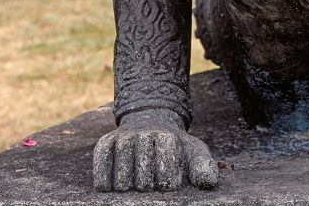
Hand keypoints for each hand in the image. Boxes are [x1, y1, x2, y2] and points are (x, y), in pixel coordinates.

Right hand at [93, 108, 218, 191]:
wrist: (152, 120)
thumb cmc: (175, 145)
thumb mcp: (193, 151)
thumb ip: (203, 166)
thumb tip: (208, 183)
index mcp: (167, 136)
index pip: (165, 174)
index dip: (167, 183)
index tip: (169, 179)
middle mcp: (143, 133)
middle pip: (142, 179)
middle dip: (147, 186)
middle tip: (150, 181)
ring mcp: (123, 137)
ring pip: (121, 177)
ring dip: (127, 187)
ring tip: (134, 184)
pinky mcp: (105, 141)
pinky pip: (100, 164)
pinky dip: (103, 180)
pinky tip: (110, 186)